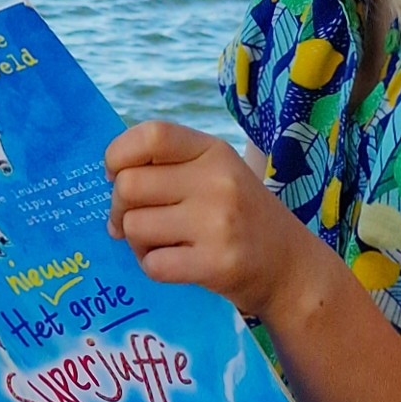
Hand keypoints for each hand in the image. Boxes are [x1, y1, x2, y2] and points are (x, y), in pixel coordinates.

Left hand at [104, 120, 310, 320]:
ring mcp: (218, 223)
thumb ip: (170, 166)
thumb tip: (110, 179)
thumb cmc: (240, 217)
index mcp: (213, 151)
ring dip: (136, 242)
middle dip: (119, 209)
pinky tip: (175, 263)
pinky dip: (153, 267)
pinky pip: (152, 264)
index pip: (152, 134)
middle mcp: (217, 180)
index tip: (115, 175)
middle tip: (132, 222)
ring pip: (134, 227)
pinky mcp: (216, 263)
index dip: (118, 154)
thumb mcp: (216, 175)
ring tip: (161, 244)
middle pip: (129, 185)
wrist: (289, 266)